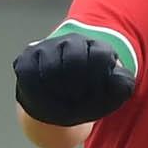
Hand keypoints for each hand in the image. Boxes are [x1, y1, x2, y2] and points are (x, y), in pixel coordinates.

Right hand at [11, 35, 135, 127]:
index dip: (99, 80)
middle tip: (77, 98)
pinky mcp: (27, 58)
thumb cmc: (87, 99)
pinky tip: (45, 95)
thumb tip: (118, 75)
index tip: (97, 92)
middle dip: (78, 86)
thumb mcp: (110, 97)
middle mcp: (71, 42)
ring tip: (62, 98)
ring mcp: (48, 48)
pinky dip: (38, 91)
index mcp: (96, 48)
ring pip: (51, 67)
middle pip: (75, 59)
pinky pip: (30, 74)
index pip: (101, 56)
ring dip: (58, 90)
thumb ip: (121, 86)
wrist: (58, 106)